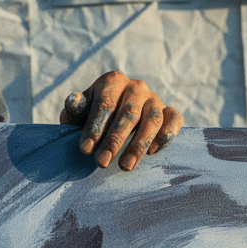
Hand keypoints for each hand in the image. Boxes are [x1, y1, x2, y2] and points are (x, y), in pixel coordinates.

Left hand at [60, 70, 183, 170]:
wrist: (113, 120)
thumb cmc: (92, 118)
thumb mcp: (79, 114)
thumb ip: (75, 109)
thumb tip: (72, 100)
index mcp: (112, 82)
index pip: (105, 104)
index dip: (94, 128)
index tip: (85, 150)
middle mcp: (136, 87)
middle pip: (129, 113)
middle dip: (114, 140)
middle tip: (101, 162)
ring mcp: (154, 99)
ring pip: (152, 119)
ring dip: (139, 144)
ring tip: (125, 166)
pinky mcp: (169, 112)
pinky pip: (174, 120)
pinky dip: (166, 135)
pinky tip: (152, 153)